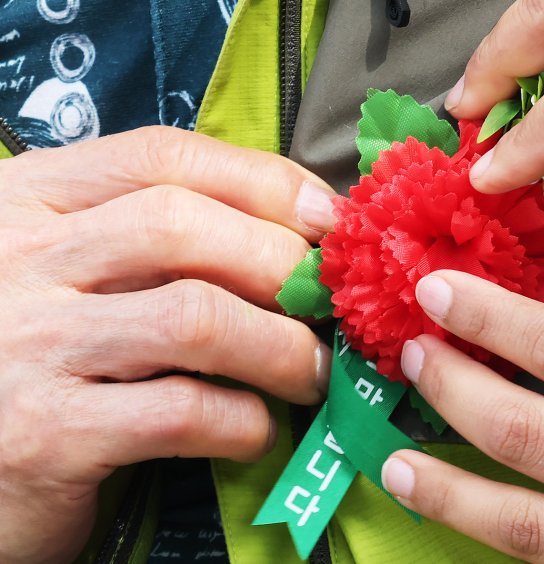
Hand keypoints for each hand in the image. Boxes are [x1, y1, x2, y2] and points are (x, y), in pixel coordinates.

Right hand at [0, 127, 336, 561]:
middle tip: (325, 308)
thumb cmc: (30, 351)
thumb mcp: (67, 269)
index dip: (264, 181)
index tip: (326, 217)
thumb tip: (286, 232)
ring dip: (280, 347)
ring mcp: (30, 344)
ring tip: (308, 372)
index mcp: (30, 202)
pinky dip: (242, 421)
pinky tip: (252, 430)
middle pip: (184, 227)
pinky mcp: (47, 435)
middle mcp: (22, 259)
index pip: (162, 158)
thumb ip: (146, 240)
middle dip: (283, 265)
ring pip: (194, 317)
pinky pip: (180, 411)